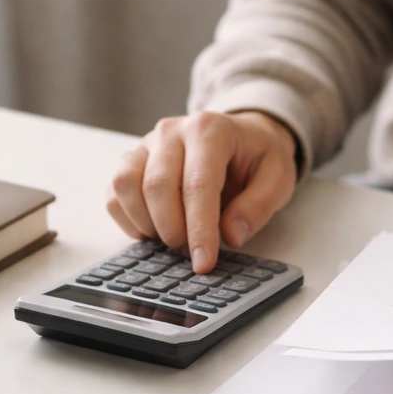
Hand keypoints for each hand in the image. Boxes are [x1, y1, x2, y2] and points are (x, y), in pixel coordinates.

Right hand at [106, 111, 297, 272]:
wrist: (243, 135)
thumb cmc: (257, 157)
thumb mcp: (278, 178)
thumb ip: (258, 206)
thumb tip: (230, 235)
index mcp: (210, 130)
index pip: (198, 185)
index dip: (199, 230)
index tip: (203, 263)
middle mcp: (172, 131)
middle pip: (157, 186)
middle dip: (173, 231)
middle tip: (192, 254)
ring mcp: (146, 144)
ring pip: (127, 186)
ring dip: (147, 225)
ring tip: (173, 240)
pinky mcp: (131, 160)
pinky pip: (115, 192)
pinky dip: (129, 220)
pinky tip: (153, 231)